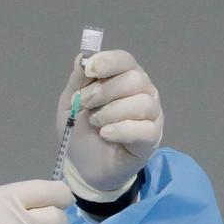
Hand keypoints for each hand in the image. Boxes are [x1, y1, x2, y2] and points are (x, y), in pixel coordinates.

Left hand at [56, 49, 162, 198]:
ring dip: (111, 112)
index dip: (108, 61)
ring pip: (142, 103)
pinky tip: (106, 134)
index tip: (90, 70)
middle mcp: (143, 92)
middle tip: (86, 104)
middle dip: (105, 91)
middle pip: (134, 79)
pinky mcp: (151, 138)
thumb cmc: (82, 130)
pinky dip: (121, 130)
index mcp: (124, 78)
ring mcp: (151, 116)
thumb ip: (78, 80)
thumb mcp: (72, 102)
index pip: (125, 60)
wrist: (85, 166)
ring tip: (96, 123)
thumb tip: (83, 57)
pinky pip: (144, 129)